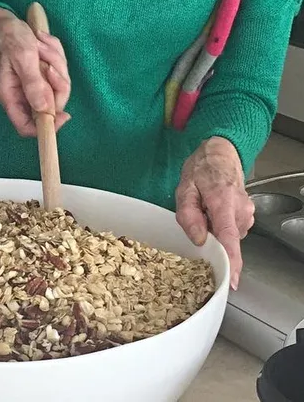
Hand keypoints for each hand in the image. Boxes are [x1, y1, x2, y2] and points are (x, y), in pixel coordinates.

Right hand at [0, 8, 70, 136]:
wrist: (5, 21)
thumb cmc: (9, 38)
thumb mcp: (23, 57)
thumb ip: (33, 83)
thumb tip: (45, 110)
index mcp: (12, 96)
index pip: (27, 127)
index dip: (47, 127)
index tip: (64, 115)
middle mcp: (23, 94)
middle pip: (52, 105)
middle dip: (56, 80)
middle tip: (47, 61)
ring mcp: (35, 84)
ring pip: (59, 85)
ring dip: (55, 61)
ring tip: (40, 44)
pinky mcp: (43, 73)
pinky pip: (59, 70)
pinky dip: (55, 54)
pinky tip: (42, 42)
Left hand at [175, 136, 253, 289]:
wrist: (222, 153)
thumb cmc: (202, 168)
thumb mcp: (185, 187)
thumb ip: (189, 214)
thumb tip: (199, 239)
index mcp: (224, 202)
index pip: (229, 238)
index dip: (231, 261)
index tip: (231, 281)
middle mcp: (240, 210)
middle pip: (226, 239)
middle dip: (211, 238)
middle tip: (198, 217)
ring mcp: (247, 214)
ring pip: (228, 236)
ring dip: (215, 230)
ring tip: (205, 209)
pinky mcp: (247, 217)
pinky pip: (232, 230)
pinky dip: (221, 227)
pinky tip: (213, 212)